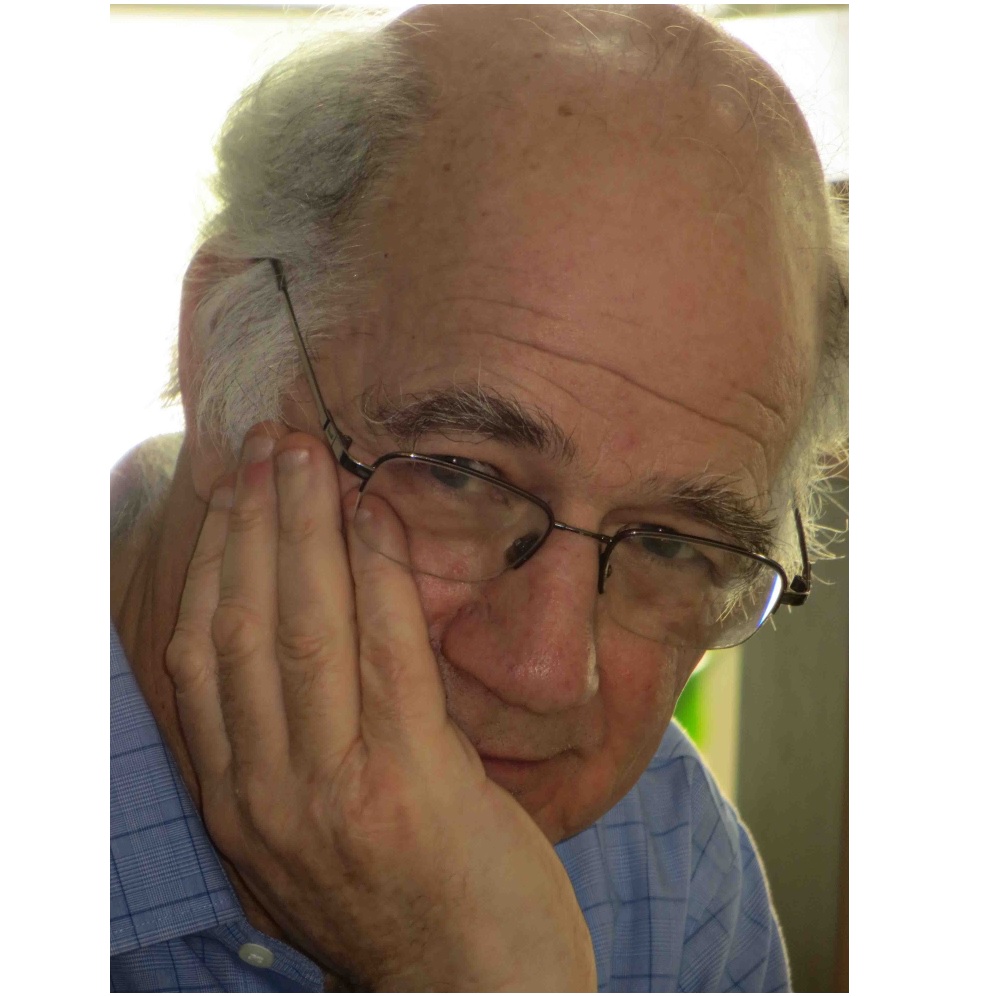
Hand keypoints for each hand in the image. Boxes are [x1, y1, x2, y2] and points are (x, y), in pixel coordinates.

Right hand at [165, 425, 596, 990]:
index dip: (211, 560)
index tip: (229, 489)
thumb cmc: (409, 895)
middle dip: (251, 523)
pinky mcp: (409, 785)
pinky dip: (375, 576)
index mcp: (235, 799)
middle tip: (265, 442)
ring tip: (307, 454)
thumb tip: (296, 630)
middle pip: (240, 627)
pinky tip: (374, 515)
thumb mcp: (319, 825)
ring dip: (302, 530)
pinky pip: (383, 656)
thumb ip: (292, 742)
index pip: (198, 655)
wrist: (477, 990)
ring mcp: (329, 793)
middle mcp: (263, 795)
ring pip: (299, 631)